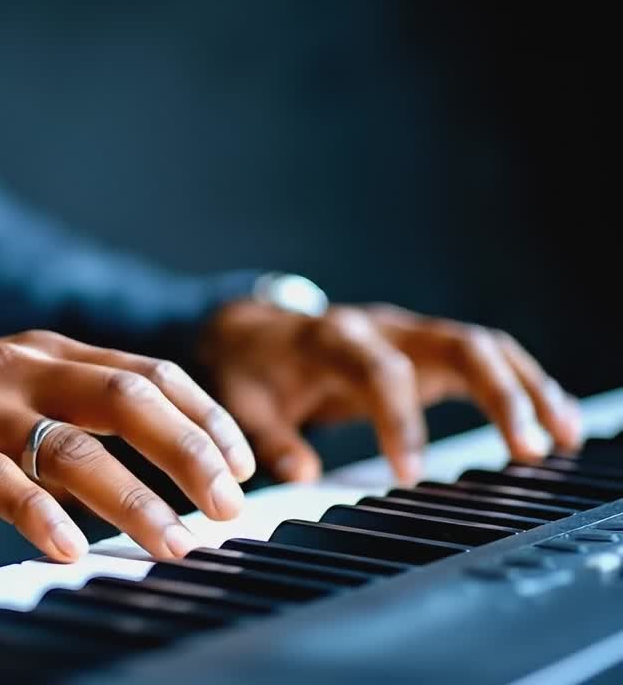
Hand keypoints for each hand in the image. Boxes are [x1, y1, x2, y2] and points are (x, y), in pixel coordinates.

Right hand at [0, 331, 255, 561]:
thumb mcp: (9, 401)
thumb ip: (74, 418)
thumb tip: (163, 465)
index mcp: (45, 352)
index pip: (149, 372)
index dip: (205, 416)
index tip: (243, 464)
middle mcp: (17, 367)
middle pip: (127, 398)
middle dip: (189, 451)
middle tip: (228, 505)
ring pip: (72, 447)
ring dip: (135, 500)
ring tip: (175, 543)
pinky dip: (39, 517)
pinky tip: (69, 551)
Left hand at [198, 301, 582, 483]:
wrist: (252, 330)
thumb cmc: (252, 370)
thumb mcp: (242, 403)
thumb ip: (269, 438)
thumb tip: (300, 475)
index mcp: (331, 339)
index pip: (379, 370)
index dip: (400, 419)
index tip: (409, 472)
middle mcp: (381, 328)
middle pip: (455, 344)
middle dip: (497, 393)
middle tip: (527, 448)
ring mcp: (410, 334)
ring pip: (483, 347)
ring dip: (527, 389)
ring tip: (561, 438)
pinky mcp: (428, 349)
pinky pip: (486, 359)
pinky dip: (524, 386)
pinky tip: (555, 422)